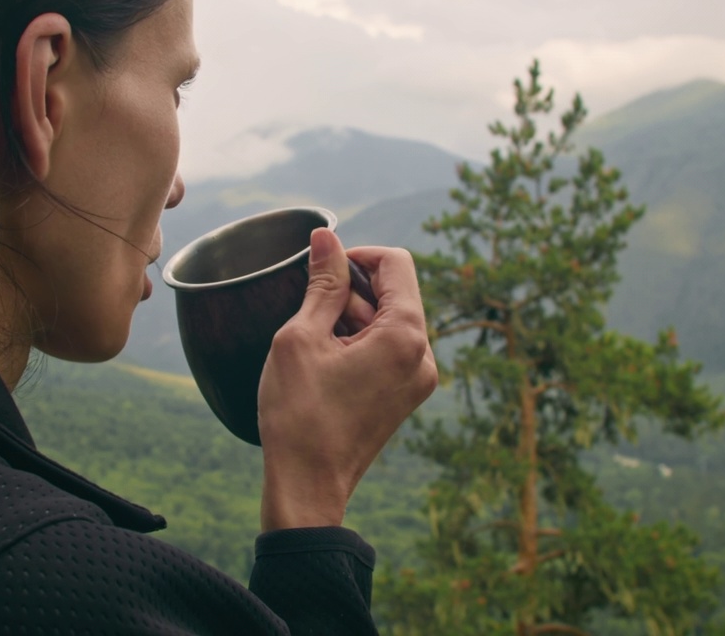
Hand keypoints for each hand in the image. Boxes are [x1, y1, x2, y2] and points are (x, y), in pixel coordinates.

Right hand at [257, 228, 437, 531]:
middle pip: (396, 291)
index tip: (322, 268)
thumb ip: (321, 284)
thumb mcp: (301, 338)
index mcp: (406, 337)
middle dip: (352, 290)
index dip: (357, 255)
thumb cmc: (299, 414)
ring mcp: (418, 379)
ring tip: (315, 344)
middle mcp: (424, 356)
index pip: (396, 263)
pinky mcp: (405, 396)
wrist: (307, 487)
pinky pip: (389, 349)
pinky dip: (360, 341)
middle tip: (310, 314)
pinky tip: (326, 361)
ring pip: (391, 320)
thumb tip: (326, 238)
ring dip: (353, 317)